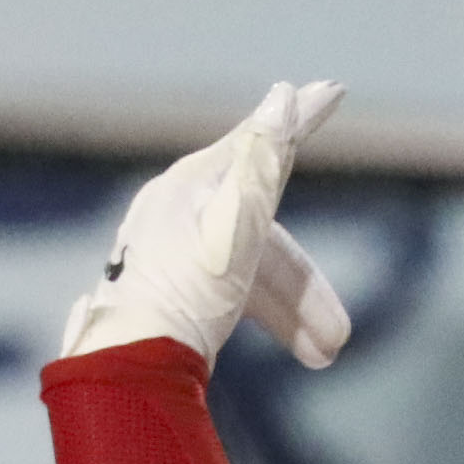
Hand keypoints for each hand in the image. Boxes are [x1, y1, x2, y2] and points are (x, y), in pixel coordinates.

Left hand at [59, 79, 353, 368]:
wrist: (125, 372)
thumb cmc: (185, 298)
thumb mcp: (235, 227)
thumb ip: (263, 164)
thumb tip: (284, 94)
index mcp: (193, 185)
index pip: (259, 144)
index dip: (300, 120)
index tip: (333, 91)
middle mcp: (175, 210)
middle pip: (261, 233)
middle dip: (305, 287)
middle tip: (338, 339)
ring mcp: (165, 253)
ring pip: (245, 272)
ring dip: (288, 315)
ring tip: (321, 358)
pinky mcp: (160, 293)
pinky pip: (222, 291)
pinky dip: (254, 314)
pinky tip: (268, 342)